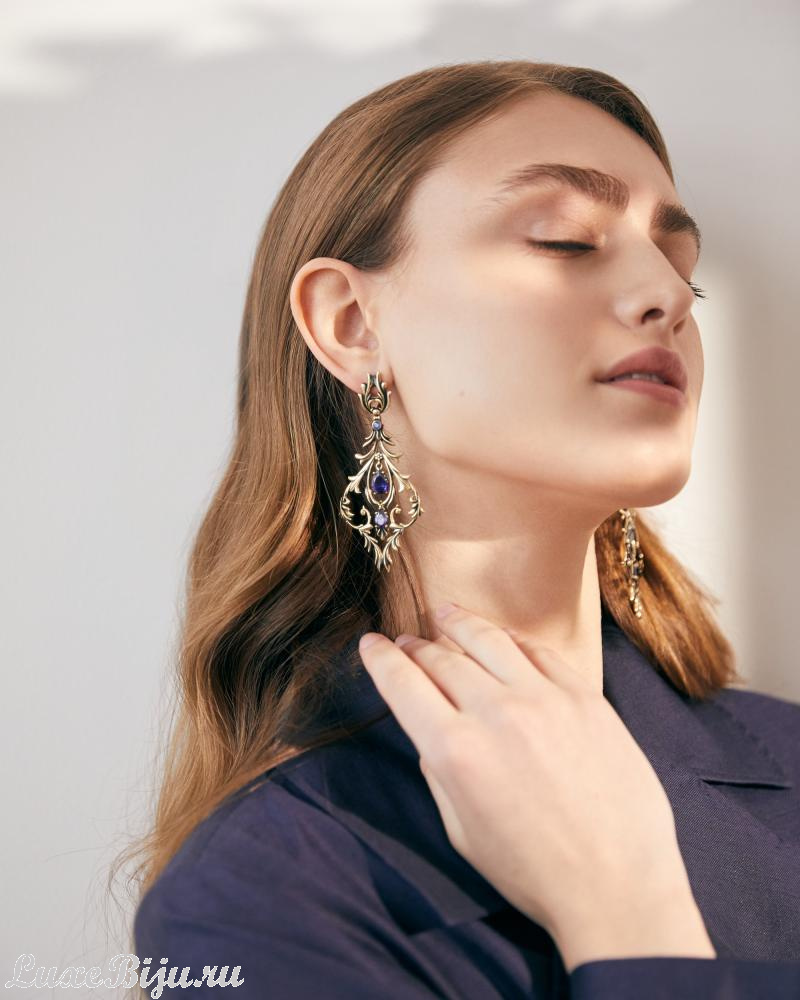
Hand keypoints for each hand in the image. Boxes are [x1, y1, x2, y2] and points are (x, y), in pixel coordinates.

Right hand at [358, 603, 710, 966]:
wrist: (618, 885)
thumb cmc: (534, 873)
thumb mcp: (462, 833)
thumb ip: (438, 773)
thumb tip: (430, 731)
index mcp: (456, 752)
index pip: (403, 684)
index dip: (381, 659)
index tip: (371, 644)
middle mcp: (496, 713)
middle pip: (441, 659)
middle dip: (416, 646)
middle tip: (406, 639)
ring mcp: (544, 699)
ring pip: (489, 641)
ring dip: (460, 623)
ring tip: (445, 613)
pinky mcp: (584, 697)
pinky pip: (539, 651)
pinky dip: (512, 638)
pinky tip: (502, 636)